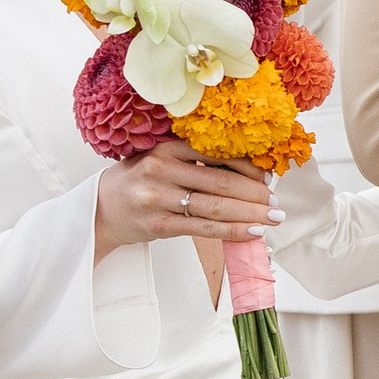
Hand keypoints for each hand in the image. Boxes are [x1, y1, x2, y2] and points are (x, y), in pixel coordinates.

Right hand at [94, 141, 278, 258]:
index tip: (268, 176)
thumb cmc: (140, 181)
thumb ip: (195, 159)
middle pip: (220, 181)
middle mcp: (162, 169)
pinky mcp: (159, 225)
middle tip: (276, 202)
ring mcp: (159, 198)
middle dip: (254, 193)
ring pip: (215, 207)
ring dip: (250, 214)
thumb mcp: (161, 159)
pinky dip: (232, 231)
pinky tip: (253, 232)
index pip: (217, 153)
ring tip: (273, 218)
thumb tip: (248, 170)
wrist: (101, 208)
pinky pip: (204, 229)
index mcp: (167, 147)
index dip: (247, 166)